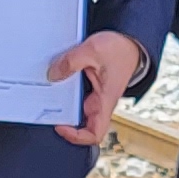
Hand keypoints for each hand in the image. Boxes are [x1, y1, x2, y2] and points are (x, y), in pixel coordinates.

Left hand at [50, 31, 144, 146]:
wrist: (131, 41)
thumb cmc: (120, 49)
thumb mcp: (92, 50)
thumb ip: (70, 62)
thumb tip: (53, 74)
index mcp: (105, 101)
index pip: (94, 133)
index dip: (76, 136)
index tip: (60, 127)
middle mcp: (100, 102)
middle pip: (81, 123)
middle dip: (63, 118)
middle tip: (47, 108)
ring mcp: (96, 95)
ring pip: (76, 108)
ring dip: (62, 103)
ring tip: (49, 93)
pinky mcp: (93, 87)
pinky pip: (77, 95)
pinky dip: (65, 90)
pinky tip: (57, 78)